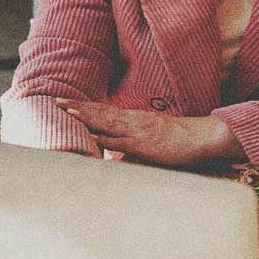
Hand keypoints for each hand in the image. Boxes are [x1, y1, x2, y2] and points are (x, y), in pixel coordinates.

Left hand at [54, 98, 243, 166]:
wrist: (202, 137)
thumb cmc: (180, 140)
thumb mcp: (153, 141)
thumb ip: (132, 148)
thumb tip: (115, 158)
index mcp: (135, 119)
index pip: (105, 111)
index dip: (85, 107)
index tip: (65, 102)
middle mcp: (134, 121)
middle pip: (101, 112)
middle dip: (78, 106)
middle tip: (56, 99)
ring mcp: (138, 131)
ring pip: (107, 122)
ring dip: (86, 116)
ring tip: (66, 110)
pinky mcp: (145, 144)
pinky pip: (121, 141)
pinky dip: (104, 137)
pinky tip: (91, 135)